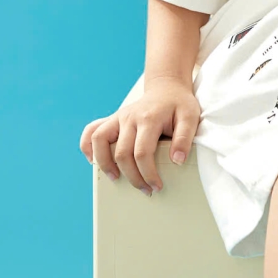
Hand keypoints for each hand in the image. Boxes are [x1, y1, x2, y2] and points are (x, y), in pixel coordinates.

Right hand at [79, 77, 200, 194]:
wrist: (167, 88)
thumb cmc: (179, 105)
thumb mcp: (190, 117)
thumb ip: (184, 138)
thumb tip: (177, 160)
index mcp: (148, 119)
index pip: (142, 153)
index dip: (148, 174)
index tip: (156, 186)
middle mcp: (129, 117)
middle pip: (122, 153)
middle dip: (132, 176)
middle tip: (145, 189)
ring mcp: (118, 117)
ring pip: (99, 140)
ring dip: (104, 163)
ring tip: (115, 178)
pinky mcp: (112, 119)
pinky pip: (91, 130)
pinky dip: (87, 146)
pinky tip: (93, 161)